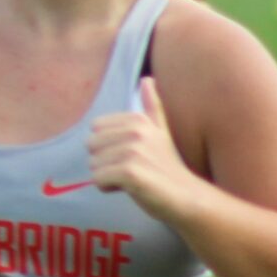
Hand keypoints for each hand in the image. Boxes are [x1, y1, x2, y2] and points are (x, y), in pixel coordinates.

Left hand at [87, 76, 195, 213]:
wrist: (186, 197)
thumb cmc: (168, 168)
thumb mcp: (161, 132)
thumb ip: (152, 107)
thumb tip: (147, 79)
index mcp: (138, 120)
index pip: (95, 130)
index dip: (108, 147)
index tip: (131, 156)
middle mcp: (135, 131)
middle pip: (91, 146)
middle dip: (105, 162)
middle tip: (131, 169)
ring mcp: (133, 151)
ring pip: (93, 165)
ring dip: (108, 177)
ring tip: (132, 179)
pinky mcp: (130, 172)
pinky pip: (98, 180)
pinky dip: (108, 188)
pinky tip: (128, 188)